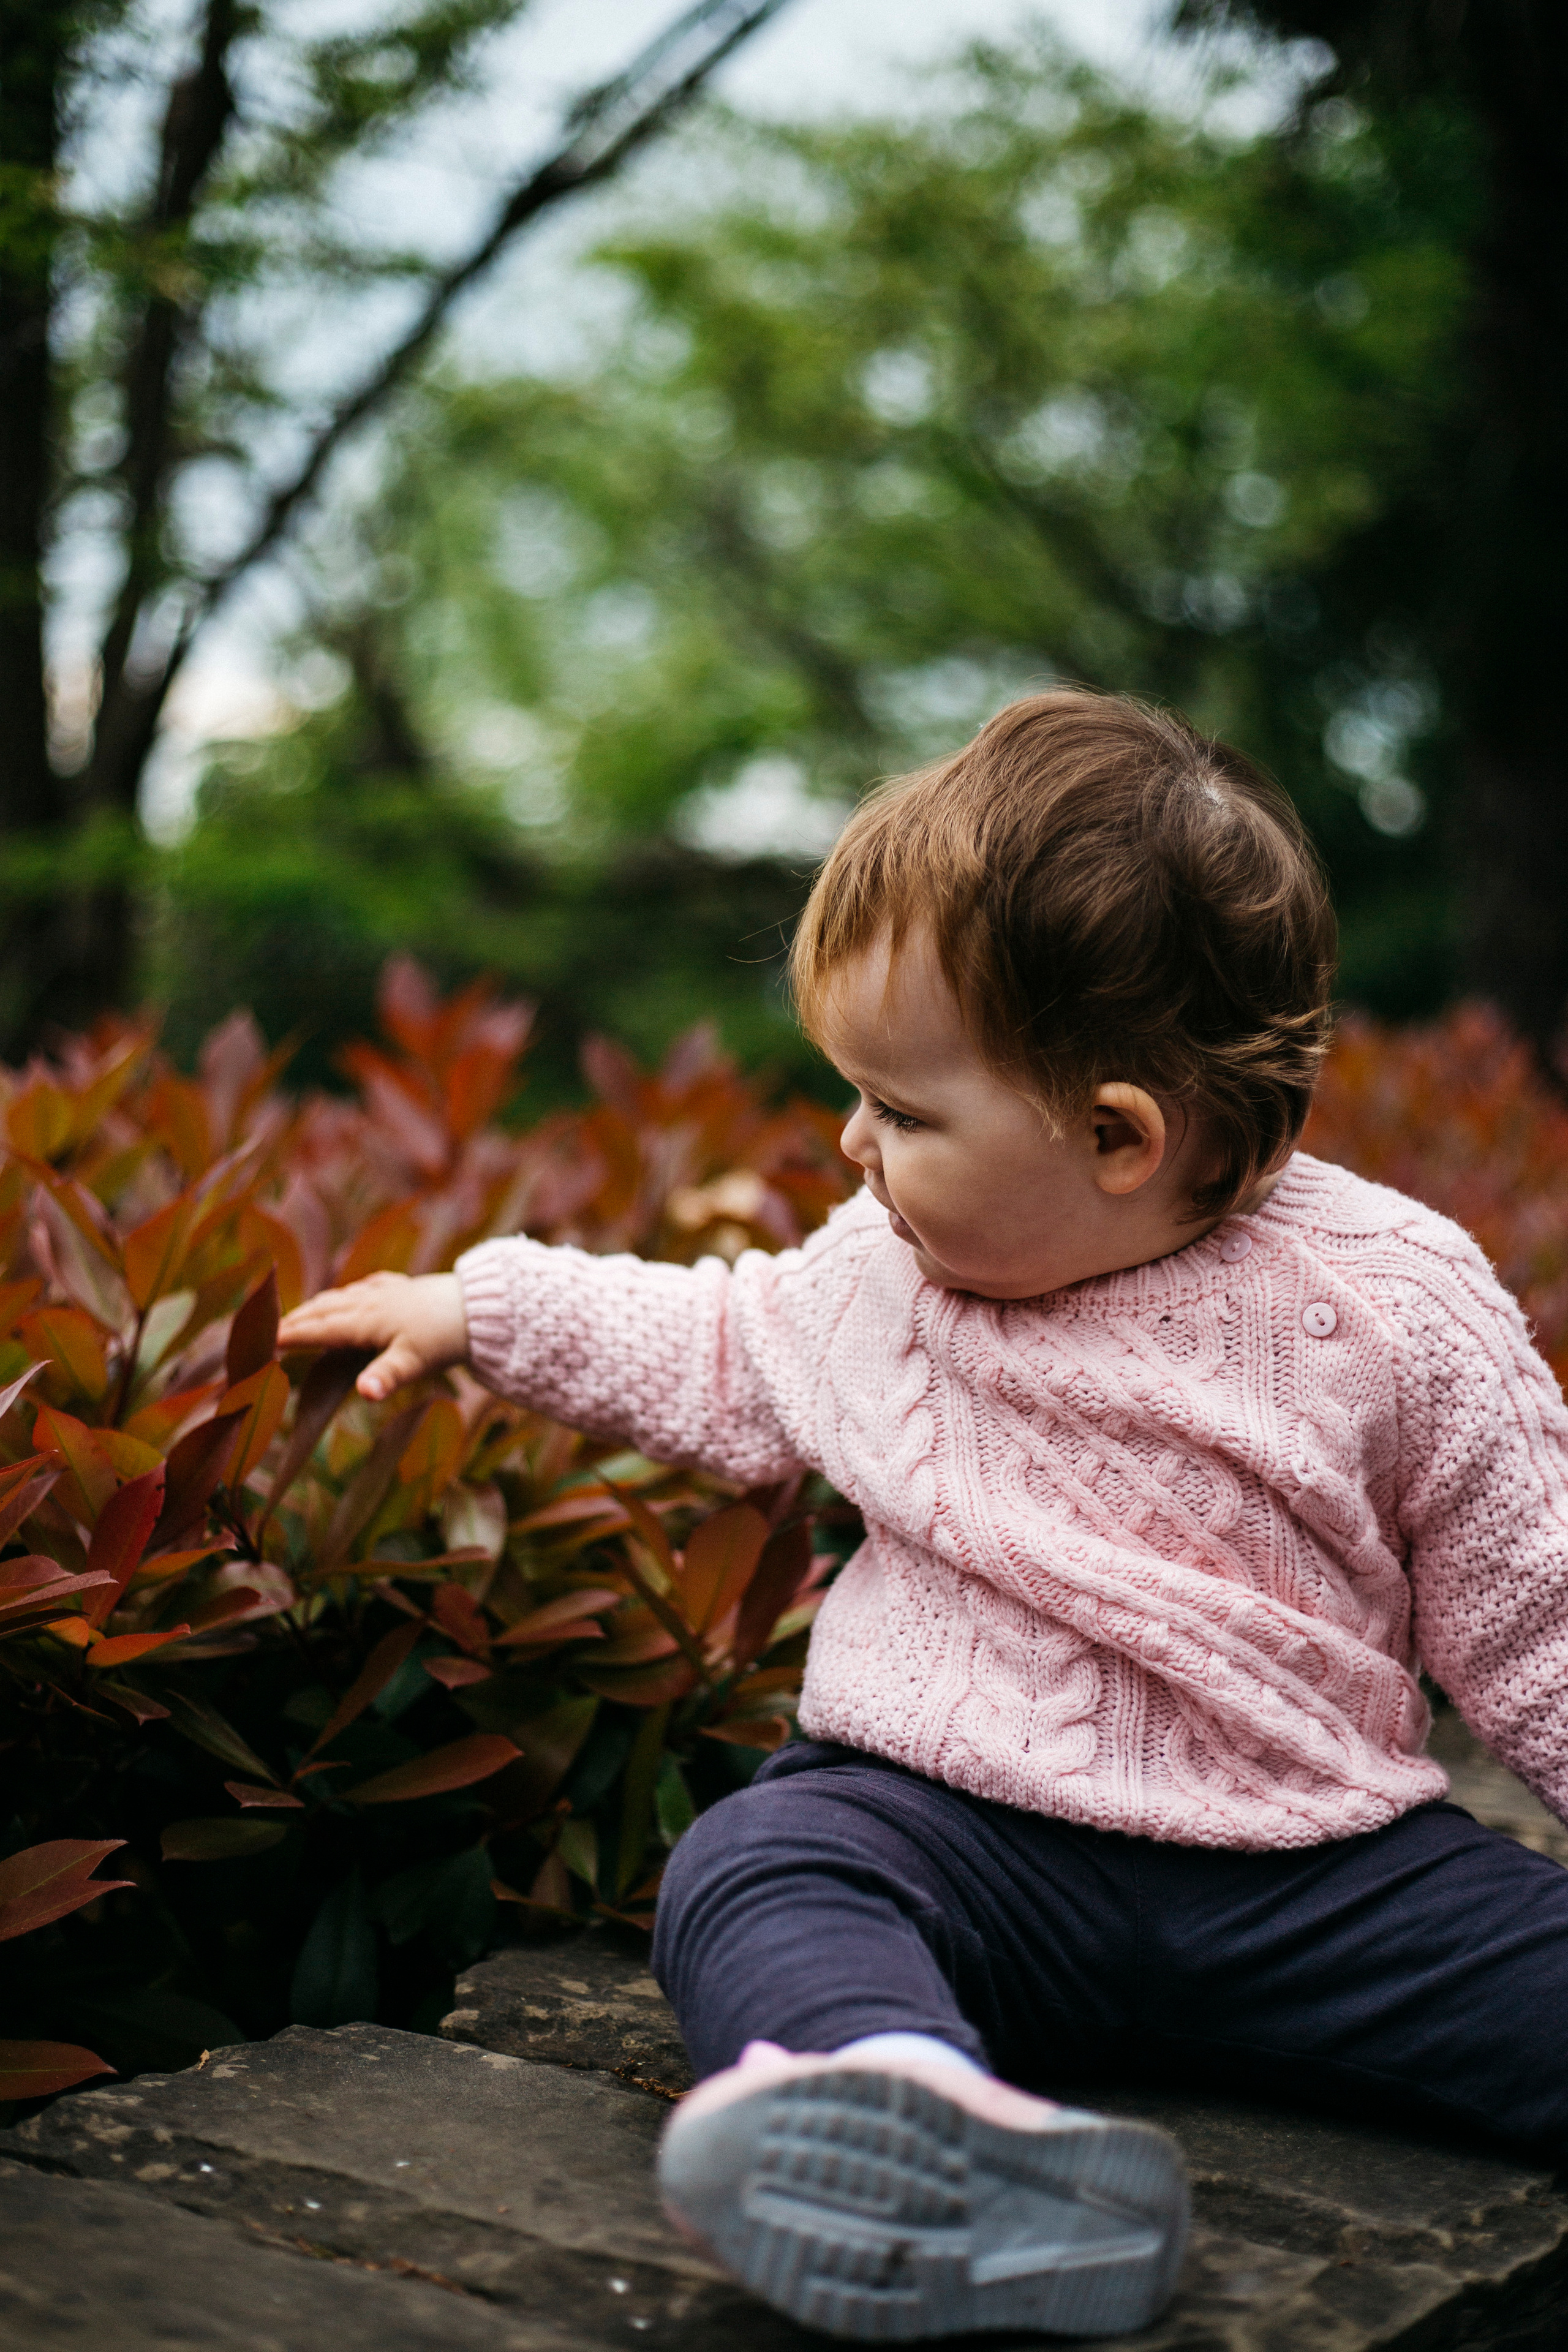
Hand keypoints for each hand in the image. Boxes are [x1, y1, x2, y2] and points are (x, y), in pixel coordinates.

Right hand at [277, 1271, 468, 1401]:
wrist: (480, 1307)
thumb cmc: (444, 1338)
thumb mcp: (415, 1362)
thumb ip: (386, 1378)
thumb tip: (364, 1393)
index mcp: (365, 1321)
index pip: (319, 1329)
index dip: (291, 1335)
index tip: (264, 1341)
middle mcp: (370, 1302)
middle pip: (324, 1309)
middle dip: (297, 1319)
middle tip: (270, 1329)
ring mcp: (386, 1292)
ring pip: (343, 1296)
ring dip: (319, 1305)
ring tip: (302, 1313)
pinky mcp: (403, 1287)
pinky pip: (367, 1288)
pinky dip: (350, 1293)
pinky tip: (356, 1293)